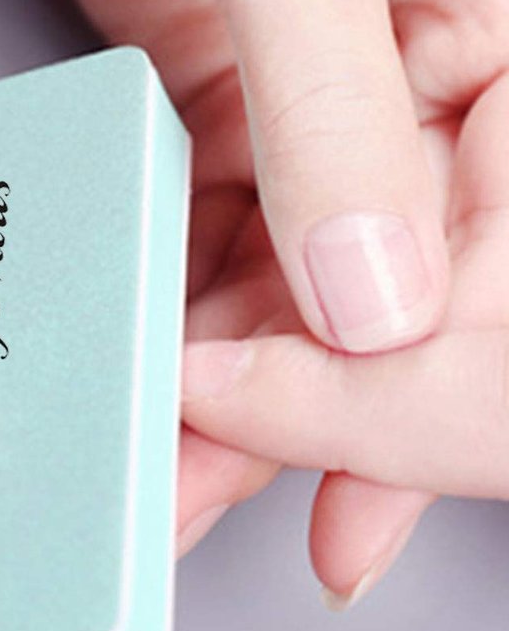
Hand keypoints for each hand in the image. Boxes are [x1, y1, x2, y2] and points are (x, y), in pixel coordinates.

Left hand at [69, 0, 508, 603]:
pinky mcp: (243, 163)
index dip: (383, 395)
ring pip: (295, 330)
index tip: (267, 429)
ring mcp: (335, 163)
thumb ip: (340, 123)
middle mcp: (437, 139)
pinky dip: (187, 346)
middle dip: (298, 441)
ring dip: (222, 417)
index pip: (494, 300)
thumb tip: (372, 304)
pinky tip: (157, 391)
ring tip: (160, 485)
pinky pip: (225, 285)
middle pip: (392, 338)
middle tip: (198, 507)